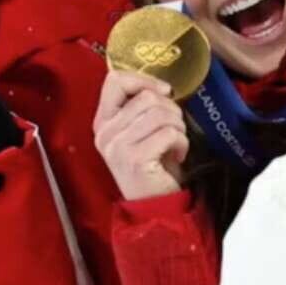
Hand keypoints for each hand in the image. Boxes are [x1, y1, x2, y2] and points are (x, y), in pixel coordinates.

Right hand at [93, 69, 187, 199]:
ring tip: (176, 142)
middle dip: (171, 110)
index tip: (164, 92)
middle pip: (147, 97)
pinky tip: (178, 154)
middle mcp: (105, 132)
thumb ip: (141, 107)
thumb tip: (162, 86)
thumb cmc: (153, 163)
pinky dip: (182, 142)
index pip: (115, 80)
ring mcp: (117, 146)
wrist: (154, 204)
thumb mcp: (140, 131)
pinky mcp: (135, 159)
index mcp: (103, 121)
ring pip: (160, 113)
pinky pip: (169, 133)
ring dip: (178, 126)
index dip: (144, 80)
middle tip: (174, 129)